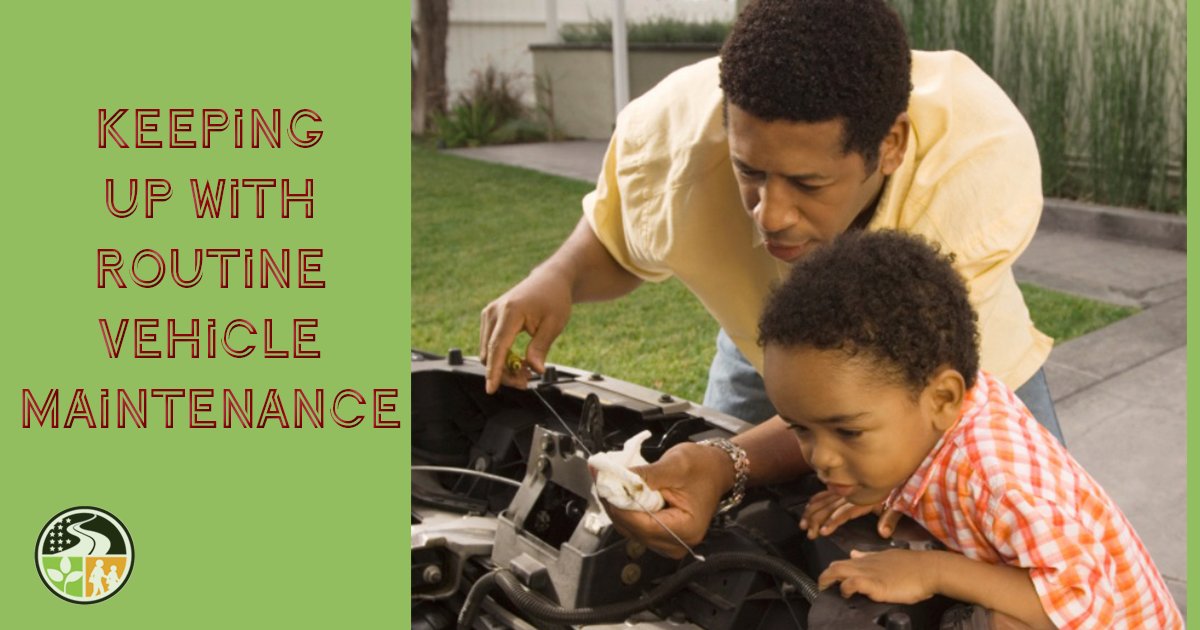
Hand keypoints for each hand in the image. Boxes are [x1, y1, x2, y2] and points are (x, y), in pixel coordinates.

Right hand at [479, 270, 572, 393]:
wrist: (549, 280)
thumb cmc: (554, 298)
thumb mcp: (554, 324)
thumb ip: (541, 347)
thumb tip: (535, 369)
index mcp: (510, 311)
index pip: (498, 347)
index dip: (494, 371)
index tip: (491, 389)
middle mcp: (494, 311)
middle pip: (490, 353)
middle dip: (504, 373)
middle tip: (526, 382)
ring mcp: (489, 313)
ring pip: (487, 351)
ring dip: (503, 367)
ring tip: (526, 372)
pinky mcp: (489, 317)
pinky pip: (489, 344)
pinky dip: (501, 357)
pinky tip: (519, 361)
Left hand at [599, 442, 733, 558]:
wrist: (716, 469)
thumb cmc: (703, 468)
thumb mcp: (676, 465)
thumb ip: (645, 475)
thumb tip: (616, 476)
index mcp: (686, 529)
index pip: (642, 524)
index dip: (619, 505)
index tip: (604, 485)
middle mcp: (677, 542)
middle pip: (633, 529)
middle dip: (615, 504)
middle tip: (603, 480)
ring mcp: (668, 541)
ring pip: (630, 529)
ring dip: (618, 506)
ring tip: (612, 483)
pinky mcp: (661, 535)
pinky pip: (635, 525)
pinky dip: (626, 509)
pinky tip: (622, 493)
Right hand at [800, 490, 902, 539]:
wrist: (896, 472)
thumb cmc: (896, 491)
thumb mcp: (897, 505)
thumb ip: (890, 519)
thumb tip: (883, 532)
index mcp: (862, 500)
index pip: (844, 512)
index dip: (832, 521)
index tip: (823, 531)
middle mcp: (849, 495)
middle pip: (829, 507)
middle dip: (816, 520)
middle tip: (809, 532)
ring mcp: (844, 491)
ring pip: (824, 501)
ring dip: (812, 512)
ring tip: (803, 524)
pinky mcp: (842, 488)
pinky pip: (825, 493)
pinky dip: (815, 500)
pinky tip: (808, 507)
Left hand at [818, 549, 938, 604]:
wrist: (929, 569)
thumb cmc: (912, 565)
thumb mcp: (886, 556)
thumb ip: (868, 556)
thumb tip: (854, 553)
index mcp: (867, 559)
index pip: (841, 563)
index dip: (831, 573)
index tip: (828, 583)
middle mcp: (865, 564)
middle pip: (835, 566)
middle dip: (824, 578)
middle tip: (822, 590)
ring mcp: (870, 573)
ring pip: (839, 571)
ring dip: (828, 581)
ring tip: (827, 592)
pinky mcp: (876, 584)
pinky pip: (853, 582)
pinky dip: (845, 588)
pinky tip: (847, 593)